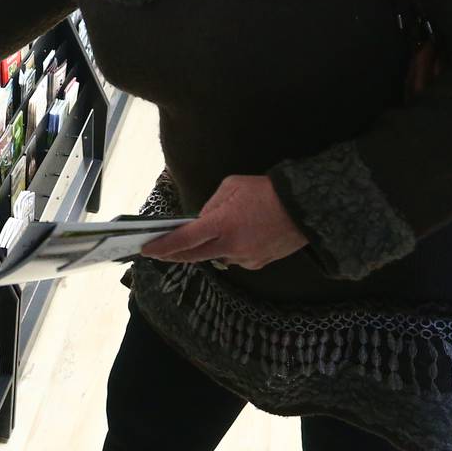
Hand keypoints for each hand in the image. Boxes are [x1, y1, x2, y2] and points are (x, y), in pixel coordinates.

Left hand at [139, 175, 306, 270]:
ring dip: (208, 248)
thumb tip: (200, 220)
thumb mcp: (231, 187)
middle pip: (193, 256)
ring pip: (216, 257)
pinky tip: (239, 235)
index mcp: (221, 225)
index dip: (163, 247)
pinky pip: (236, 259)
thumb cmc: (266, 191)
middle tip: (159, 252)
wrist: (304, 207)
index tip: (147, 250)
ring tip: (213, 232)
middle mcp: (231, 246)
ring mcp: (245, 258)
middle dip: (173, 255)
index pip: (184, 240)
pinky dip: (230, 249)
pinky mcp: (258, 263)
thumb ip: (211, 205)